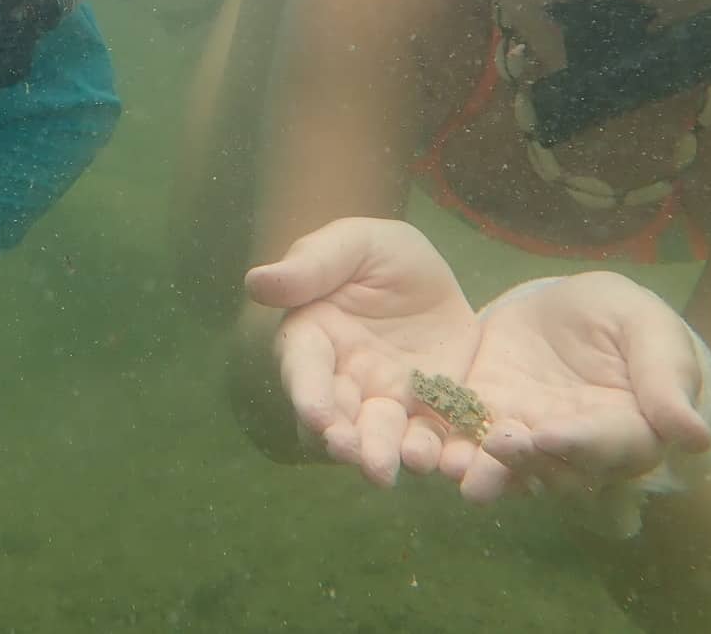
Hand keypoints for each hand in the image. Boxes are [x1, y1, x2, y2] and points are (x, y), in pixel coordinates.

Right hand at [245, 218, 478, 485]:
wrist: (426, 276)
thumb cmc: (375, 254)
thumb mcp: (352, 244)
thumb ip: (310, 264)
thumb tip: (255, 282)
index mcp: (313, 340)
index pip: (304, 370)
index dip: (308, 394)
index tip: (317, 417)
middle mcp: (343, 382)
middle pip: (339, 419)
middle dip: (347, 442)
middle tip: (360, 457)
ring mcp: (386, 402)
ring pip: (382, 438)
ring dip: (388, 456)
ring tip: (402, 466)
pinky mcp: (429, 413)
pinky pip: (435, 439)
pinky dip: (443, 455)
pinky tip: (454, 463)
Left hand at [441, 273, 710, 533]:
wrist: (569, 308)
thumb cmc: (623, 319)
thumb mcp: (647, 329)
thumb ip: (666, 378)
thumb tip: (696, 436)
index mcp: (629, 429)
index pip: (611, 445)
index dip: (582, 442)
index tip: (551, 434)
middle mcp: (577, 448)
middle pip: (557, 468)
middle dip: (526, 462)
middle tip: (499, 444)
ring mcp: (529, 438)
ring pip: (510, 469)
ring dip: (485, 471)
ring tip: (457, 468)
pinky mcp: (488, 419)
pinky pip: (469, 442)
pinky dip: (449, 449)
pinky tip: (429, 447)